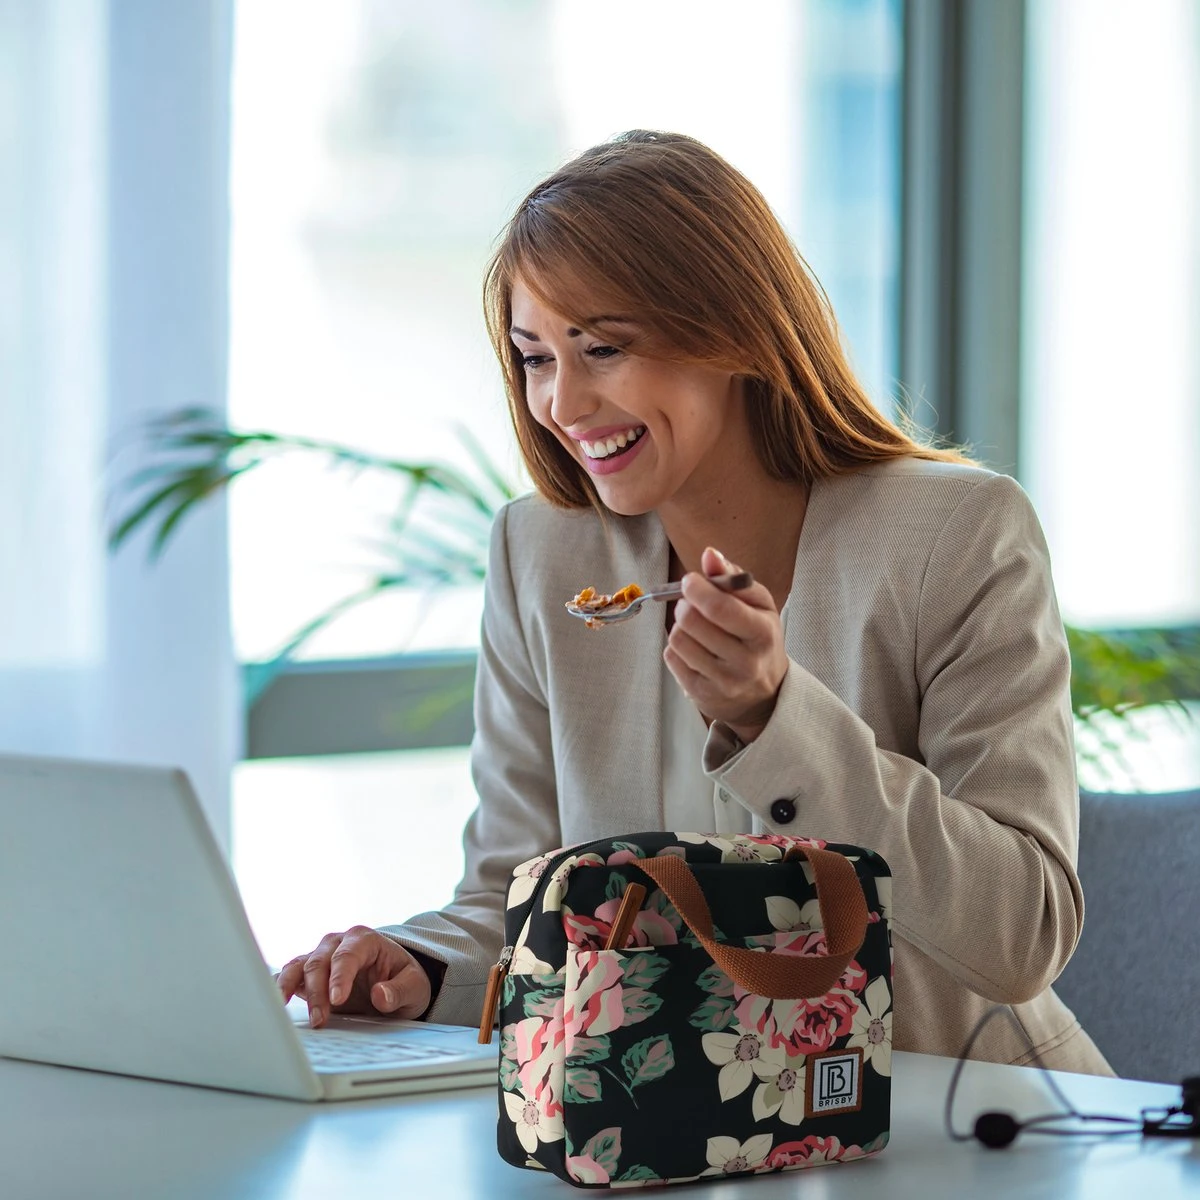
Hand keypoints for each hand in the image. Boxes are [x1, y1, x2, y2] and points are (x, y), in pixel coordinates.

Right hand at [276, 925, 432, 1027]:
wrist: (395, 980)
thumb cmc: (404, 979)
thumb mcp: (414, 986)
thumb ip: (399, 990)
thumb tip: (380, 995)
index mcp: (365, 939)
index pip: (347, 955)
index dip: (339, 977)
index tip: (337, 1000)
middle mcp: (338, 942)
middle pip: (319, 962)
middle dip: (317, 991)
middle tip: (320, 1020)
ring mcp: (321, 955)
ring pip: (299, 966)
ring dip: (292, 989)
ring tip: (284, 1012)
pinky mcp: (308, 972)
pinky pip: (289, 975)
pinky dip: (279, 986)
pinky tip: (273, 1003)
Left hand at [664, 546, 787, 741]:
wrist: (765, 693)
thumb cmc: (759, 639)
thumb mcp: (759, 605)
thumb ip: (734, 577)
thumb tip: (709, 554)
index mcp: (762, 633)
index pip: (720, 608)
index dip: (697, 588)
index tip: (691, 581)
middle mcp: (745, 662)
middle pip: (691, 621)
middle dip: (685, 604)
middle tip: (692, 603)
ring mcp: (722, 682)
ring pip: (677, 639)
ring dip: (680, 626)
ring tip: (694, 626)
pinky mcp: (701, 695)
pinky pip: (671, 658)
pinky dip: (676, 646)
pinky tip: (693, 647)